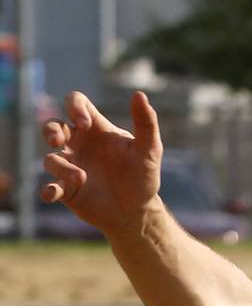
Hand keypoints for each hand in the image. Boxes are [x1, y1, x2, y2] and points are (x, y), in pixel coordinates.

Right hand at [40, 89, 162, 235]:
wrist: (138, 211)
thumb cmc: (142, 177)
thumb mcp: (149, 150)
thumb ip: (146, 123)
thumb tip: (140, 94)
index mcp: (95, 128)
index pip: (75, 103)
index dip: (74, 107)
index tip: (83, 123)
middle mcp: (78, 144)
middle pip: (52, 126)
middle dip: (50, 130)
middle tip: (57, 140)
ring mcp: (70, 166)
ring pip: (51, 159)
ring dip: (62, 167)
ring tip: (81, 179)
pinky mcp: (67, 190)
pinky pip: (51, 187)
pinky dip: (48, 190)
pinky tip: (50, 194)